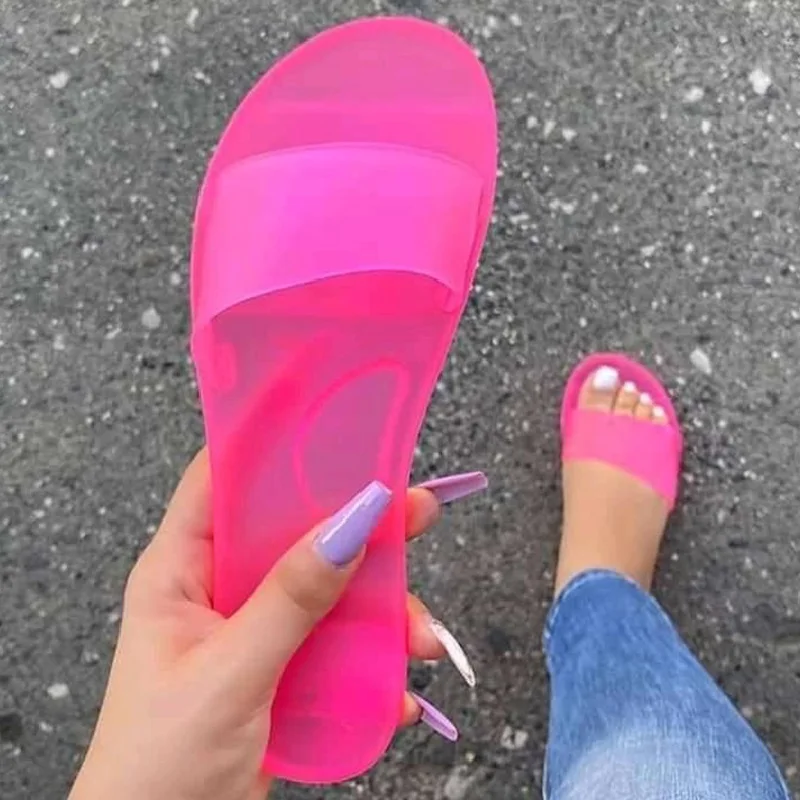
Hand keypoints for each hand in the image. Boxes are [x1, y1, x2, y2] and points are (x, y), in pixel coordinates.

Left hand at [69, 450, 481, 799]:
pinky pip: (335, 644)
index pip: (222, 481)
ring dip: (379, 609)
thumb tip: (351, 523)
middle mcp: (217, 589)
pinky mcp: (281, 670)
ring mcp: (252, 630)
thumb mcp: (230, 675)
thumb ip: (290, 600)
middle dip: (355, 531)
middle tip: (416, 515)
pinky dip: (371, 662)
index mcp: (179, 571)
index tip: (334, 427)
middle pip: (292, 532)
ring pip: (326, 590)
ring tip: (422, 640)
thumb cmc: (160, 768)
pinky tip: (395, 692)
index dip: (272, 446)